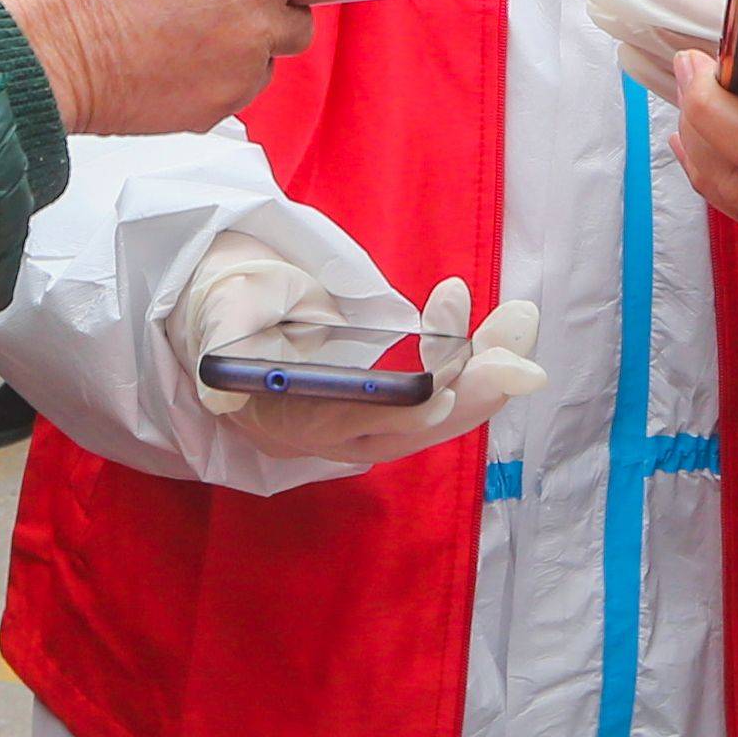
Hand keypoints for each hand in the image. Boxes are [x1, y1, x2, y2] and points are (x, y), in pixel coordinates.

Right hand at [199, 274, 546, 466]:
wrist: (228, 303)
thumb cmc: (224, 301)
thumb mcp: (216, 311)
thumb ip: (219, 343)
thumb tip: (222, 386)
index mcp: (285, 422)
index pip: (352, 428)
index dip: (399, 412)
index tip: (442, 392)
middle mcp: (330, 435)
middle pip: (409, 429)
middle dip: (470, 394)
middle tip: (521, 361)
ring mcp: (361, 420)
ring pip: (433, 412)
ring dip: (485, 372)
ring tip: (521, 322)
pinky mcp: (384, 401)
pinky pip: (437, 391)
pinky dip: (470, 357)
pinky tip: (490, 318)